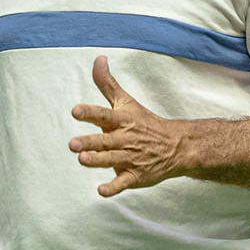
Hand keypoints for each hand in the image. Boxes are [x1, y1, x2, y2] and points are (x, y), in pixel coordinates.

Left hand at [68, 55, 186, 196]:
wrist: (176, 146)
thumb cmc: (144, 122)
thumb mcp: (126, 101)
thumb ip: (107, 83)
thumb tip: (98, 58)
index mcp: (122, 120)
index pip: (104, 114)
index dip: (89, 112)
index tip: (75, 111)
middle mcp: (125, 138)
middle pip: (105, 140)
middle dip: (90, 142)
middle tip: (72, 144)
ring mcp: (131, 158)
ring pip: (112, 160)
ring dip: (97, 161)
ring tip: (82, 160)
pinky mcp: (136, 176)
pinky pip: (123, 183)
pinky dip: (113, 188)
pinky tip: (101, 191)